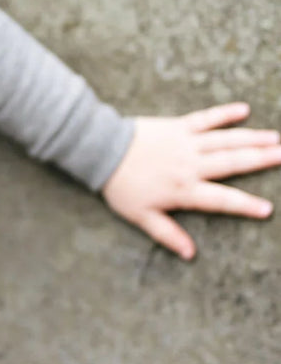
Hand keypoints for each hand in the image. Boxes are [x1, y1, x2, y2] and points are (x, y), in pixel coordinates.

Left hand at [101, 103, 280, 259]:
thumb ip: (167, 235)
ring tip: (277, 139)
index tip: (267, 209)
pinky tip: (243, 109)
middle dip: (262, 160)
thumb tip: (189, 254)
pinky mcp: (177, 126)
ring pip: (226, 140)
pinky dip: (224, 113)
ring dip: (253, 138)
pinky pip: (205, 118)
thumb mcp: (141, 216)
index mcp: (184, 189)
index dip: (245, 205)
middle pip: (233, 163)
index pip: (222, 200)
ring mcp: (185, 143)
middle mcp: (190, 165)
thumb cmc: (120, 185)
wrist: (100, 149)